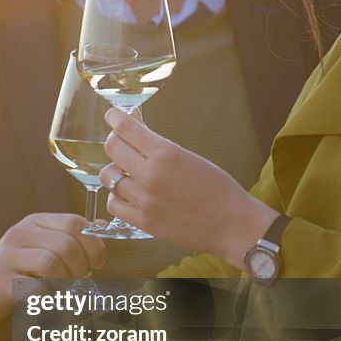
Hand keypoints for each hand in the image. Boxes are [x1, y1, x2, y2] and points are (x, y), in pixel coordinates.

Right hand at [0, 214, 104, 325]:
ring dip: (67, 283)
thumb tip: (101, 228)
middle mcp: (20, 234)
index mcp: (35, 222)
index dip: (94, 245)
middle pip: (66, 245)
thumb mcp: (40, 245)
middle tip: (79, 282)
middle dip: (81, 268)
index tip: (97, 263)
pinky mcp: (0, 282)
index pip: (75, 223)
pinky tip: (50, 303)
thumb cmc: (16, 269)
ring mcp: (8, 257)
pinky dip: (51, 300)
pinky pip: (36, 290)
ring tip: (65, 292)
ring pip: (52, 264)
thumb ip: (69, 238)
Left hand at [101, 109, 277, 266]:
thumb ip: (161, 147)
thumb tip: (138, 132)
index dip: (115, 118)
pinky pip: (114, 204)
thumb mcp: (190, 157)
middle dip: (116, 141)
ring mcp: (144, 200)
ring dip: (116, 170)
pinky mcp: (143, 222)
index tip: (112, 116)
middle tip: (122, 144)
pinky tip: (128, 194)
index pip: (127, 128)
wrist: (232, 224)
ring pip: (109, 177)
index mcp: (166, 154)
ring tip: (128, 173)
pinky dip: (117, 196)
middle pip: (112, 148)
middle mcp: (151, 176)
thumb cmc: (218, 189)